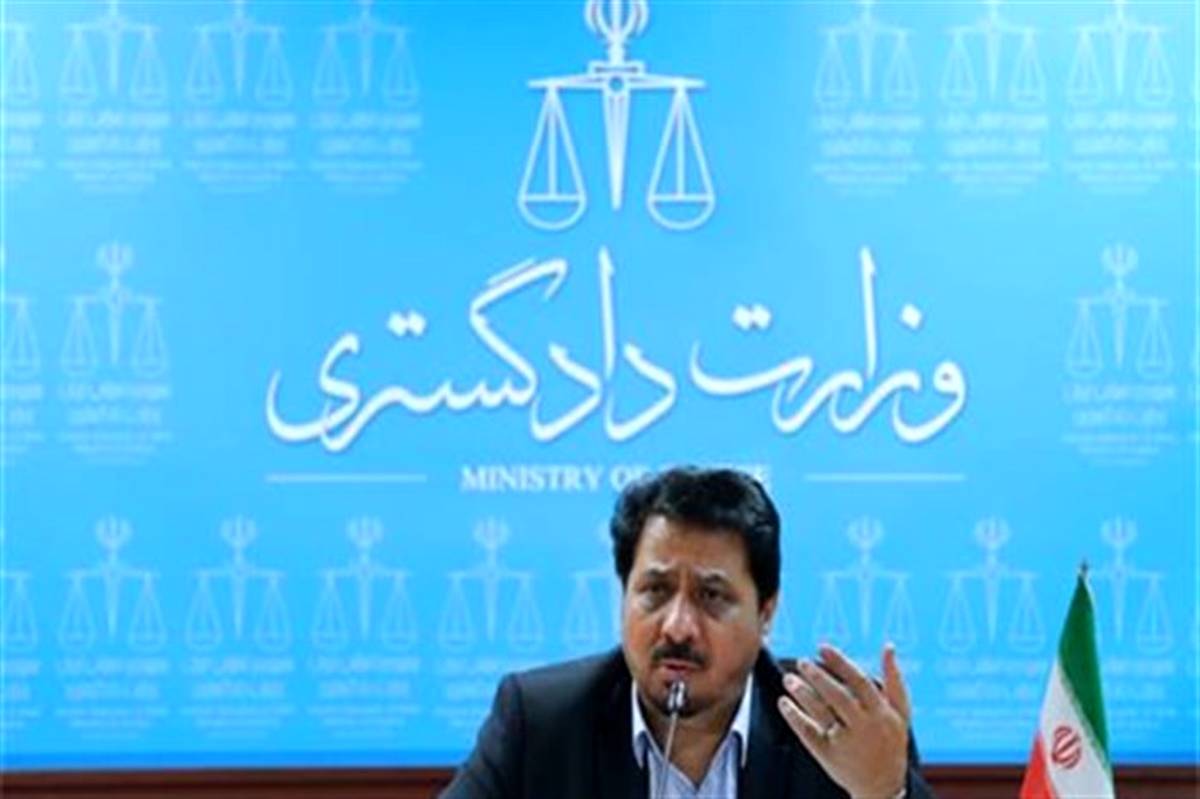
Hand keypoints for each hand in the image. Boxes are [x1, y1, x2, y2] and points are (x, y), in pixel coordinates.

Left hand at [776, 643, 909, 798]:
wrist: (884, 786)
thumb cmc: (891, 741)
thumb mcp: (900, 712)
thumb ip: (894, 679)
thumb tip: (888, 646)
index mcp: (881, 712)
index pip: (859, 681)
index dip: (839, 661)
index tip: (821, 647)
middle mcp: (863, 727)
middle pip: (837, 696)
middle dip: (817, 676)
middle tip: (801, 661)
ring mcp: (845, 742)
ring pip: (820, 713)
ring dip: (802, 693)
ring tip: (788, 678)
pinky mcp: (828, 755)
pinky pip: (808, 733)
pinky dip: (794, 717)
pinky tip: (783, 702)